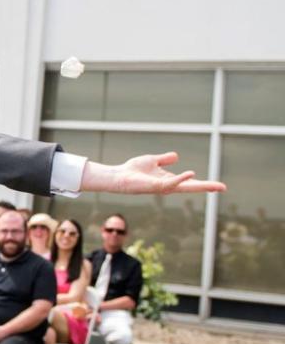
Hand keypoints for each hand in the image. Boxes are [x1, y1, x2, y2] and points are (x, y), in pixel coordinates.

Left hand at [82, 152, 225, 194]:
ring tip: (215, 186)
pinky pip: (171, 183)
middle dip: (207, 187)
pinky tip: (190, 174)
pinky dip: (180, 179)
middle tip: (223, 188)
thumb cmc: (134, 170)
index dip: (204, 184)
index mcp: (170, 180)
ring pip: (185, 187)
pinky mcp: (155, 187)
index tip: (220, 186)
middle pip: (192, 187)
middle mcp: (169, 186)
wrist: (120, 176)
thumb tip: (176, 156)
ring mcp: (163, 187)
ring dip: (200, 186)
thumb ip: (165, 159)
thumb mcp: (153, 161)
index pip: (190, 182)